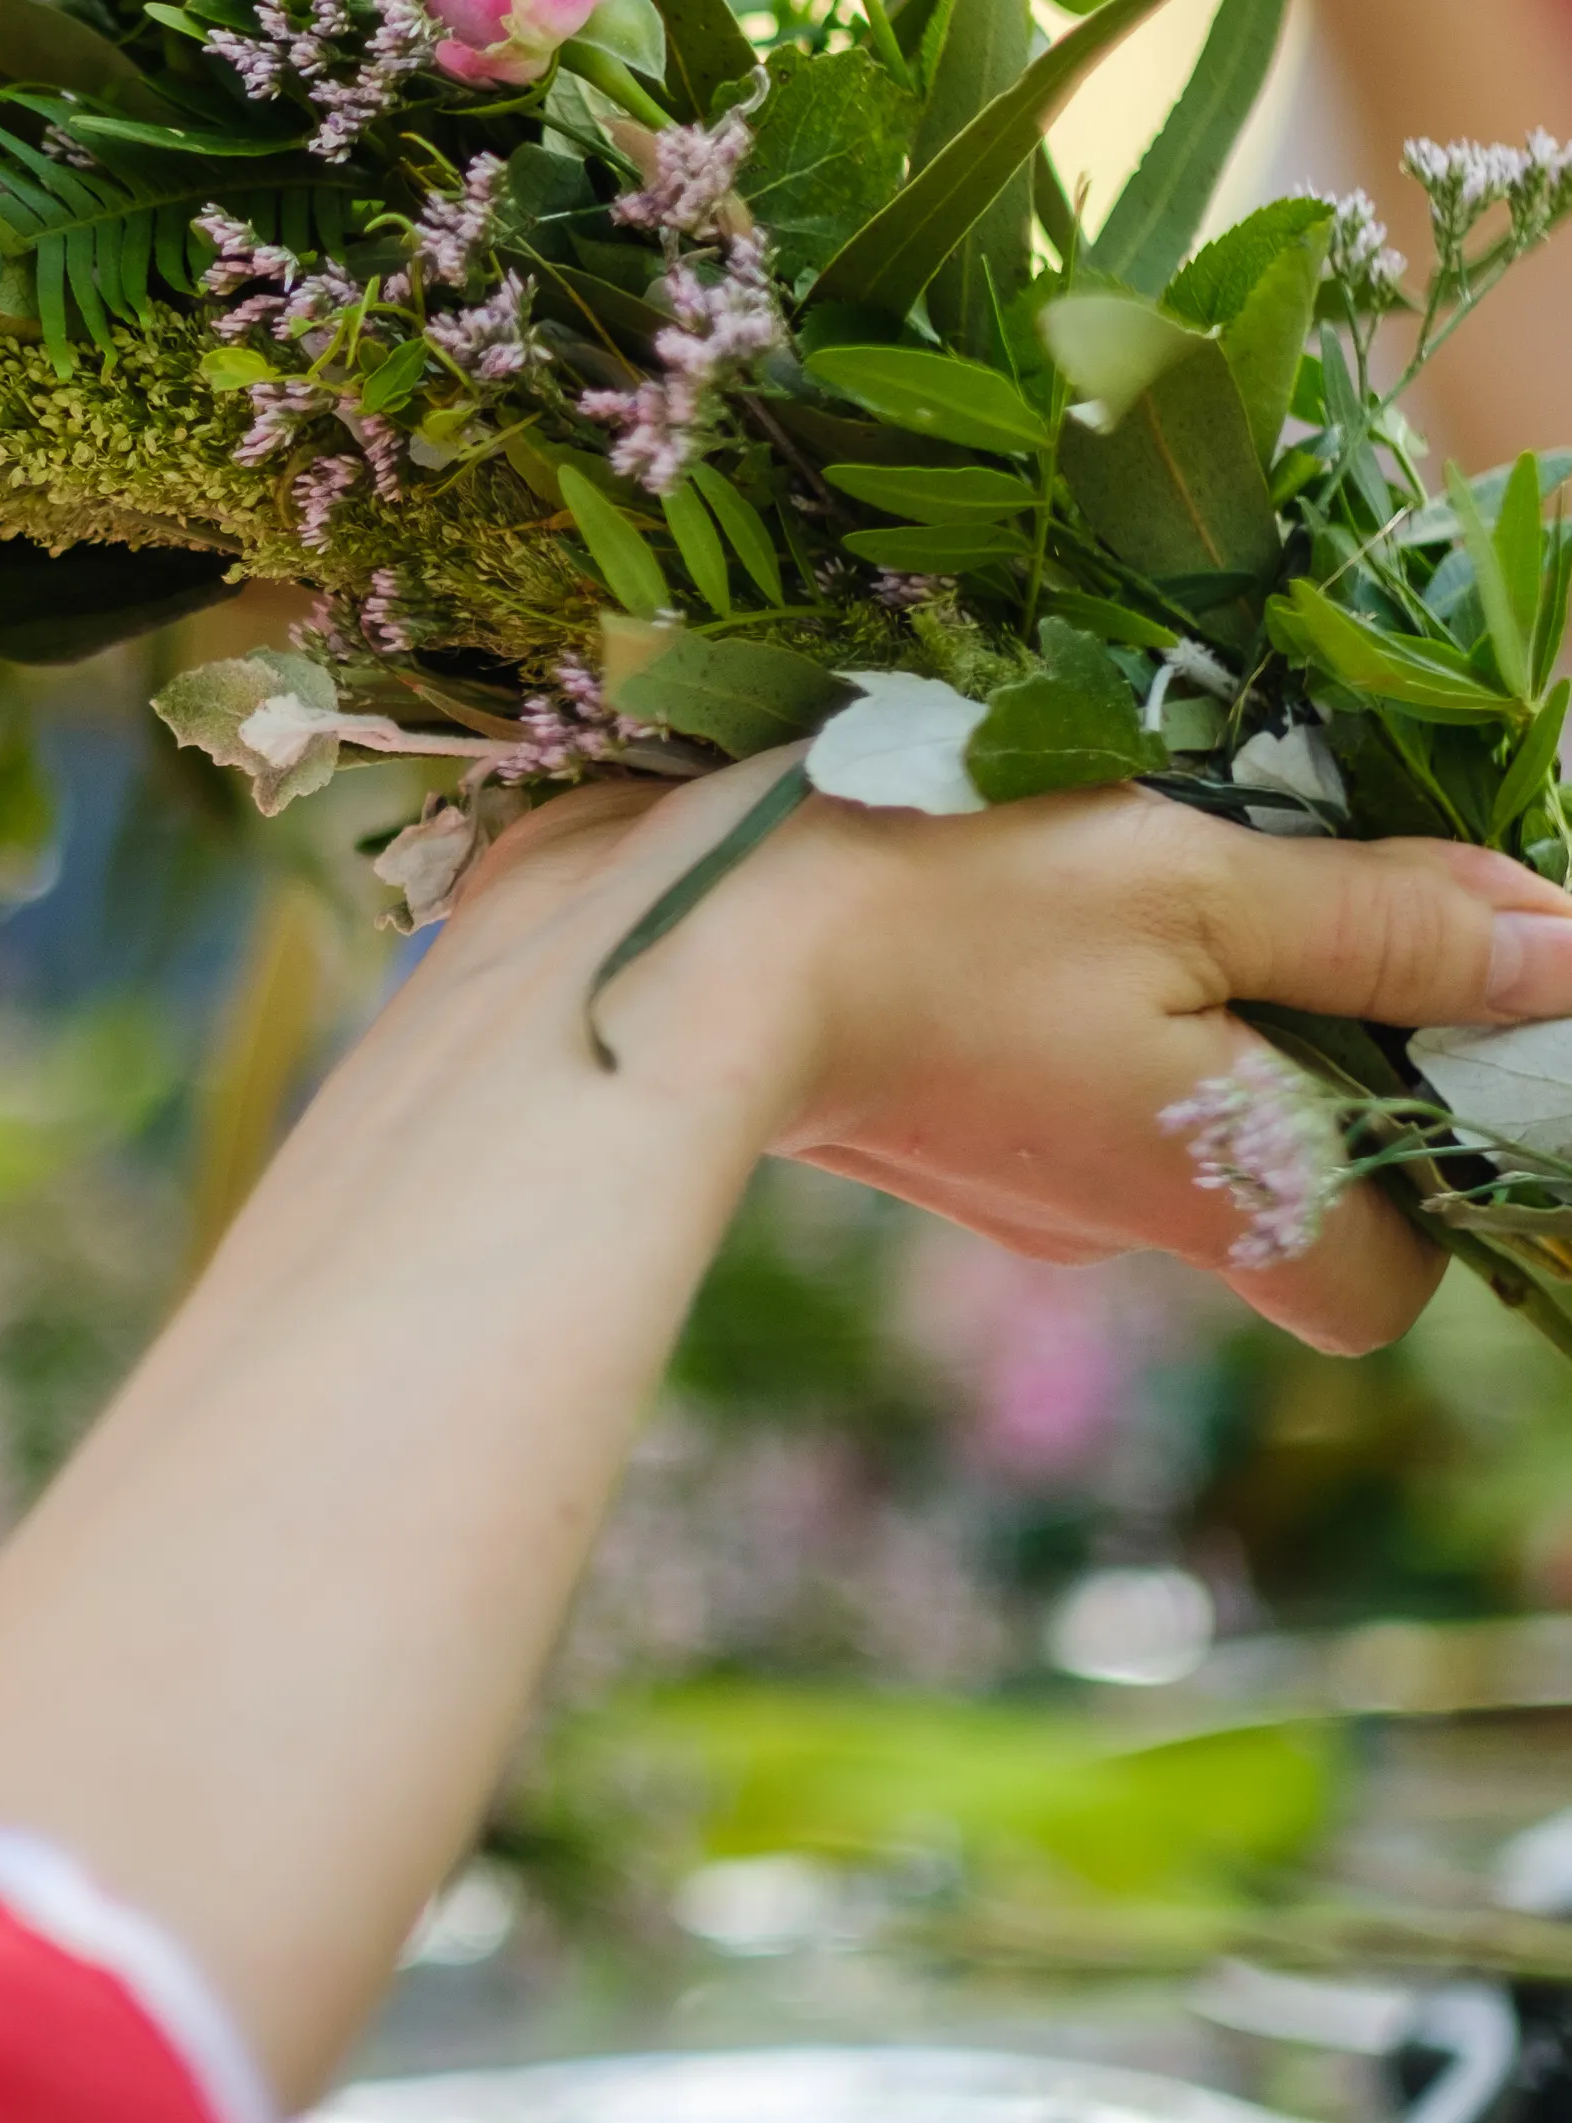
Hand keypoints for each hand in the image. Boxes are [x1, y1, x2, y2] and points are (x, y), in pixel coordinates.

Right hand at [464, 766, 1571, 1353]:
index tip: (1422, 1014)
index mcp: (1216, 1187)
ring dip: (1151, 983)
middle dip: (1286, 1031)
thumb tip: (1568, 958)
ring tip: (1100, 834)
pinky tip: (980, 859)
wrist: (644, 943)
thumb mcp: (1190, 872)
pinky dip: (1030, 975)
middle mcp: (1106, 1222)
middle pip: (1265, 1171)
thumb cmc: (936, 896)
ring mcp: (985, 1179)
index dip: (1435, 1173)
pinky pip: (1014, 1063)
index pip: (1383, 1288)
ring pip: (1136, 1102)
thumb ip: (1385, 920)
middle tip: (1257, 863)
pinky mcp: (885, 1114)